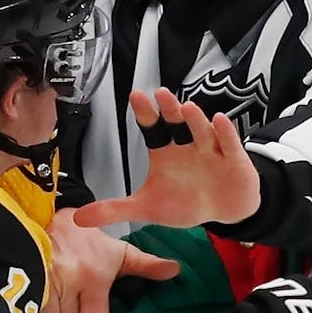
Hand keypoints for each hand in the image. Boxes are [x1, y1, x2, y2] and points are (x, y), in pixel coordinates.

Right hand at [39, 207, 179, 312]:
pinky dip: (40, 310)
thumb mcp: (118, 251)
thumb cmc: (86, 239)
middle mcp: (70, 280)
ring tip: (64, 304)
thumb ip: (145, 265)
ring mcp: (45, 281)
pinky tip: (47, 301)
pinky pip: (34, 311)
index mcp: (95, 275)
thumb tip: (175, 271)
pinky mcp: (27, 280)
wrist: (48, 217)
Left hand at [72, 88, 260, 229]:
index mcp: (165, 151)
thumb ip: (115, 209)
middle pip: (177, 123)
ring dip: (195, 120)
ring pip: (202, 130)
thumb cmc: (186, 202)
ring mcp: (212, 150)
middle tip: (160, 94)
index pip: (153, 127)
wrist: (225, 210)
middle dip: (169, 109)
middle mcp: (187, 144)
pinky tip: (219, 121)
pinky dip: (225, 134)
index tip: (135, 97)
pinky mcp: (234, 160)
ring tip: (186, 108)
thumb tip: (77, 218)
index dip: (145, 113)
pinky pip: (229, 144)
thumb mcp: (148, 208)